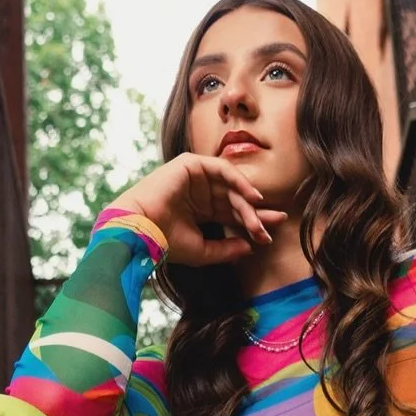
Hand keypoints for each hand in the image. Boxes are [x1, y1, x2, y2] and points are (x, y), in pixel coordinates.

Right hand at [116, 152, 288, 267]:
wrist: (141, 231)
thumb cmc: (166, 243)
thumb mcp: (203, 251)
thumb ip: (227, 249)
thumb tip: (251, 247)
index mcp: (200, 211)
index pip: (232, 215)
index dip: (253, 223)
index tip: (270, 236)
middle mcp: (200, 193)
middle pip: (236, 200)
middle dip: (256, 213)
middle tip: (275, 224)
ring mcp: (196, 178)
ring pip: (231, 187)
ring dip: (248, 202)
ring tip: (260, 218)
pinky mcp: (192, 165)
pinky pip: (223, 168)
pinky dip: (239, 180)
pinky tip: (252, 196)